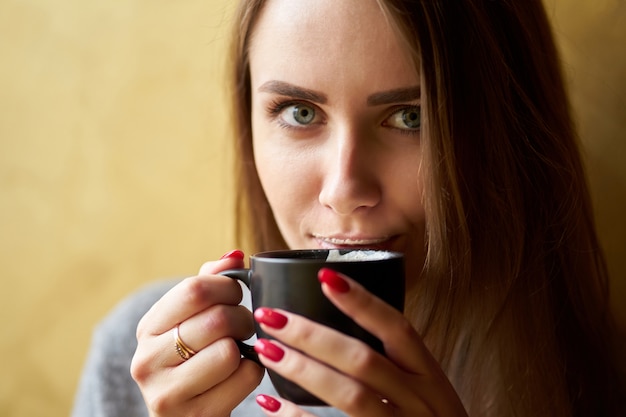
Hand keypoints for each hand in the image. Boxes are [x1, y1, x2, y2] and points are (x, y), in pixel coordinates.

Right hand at [130, 250, 263, 416]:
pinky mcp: (196, 416)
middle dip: (242, 318)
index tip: (235, 293)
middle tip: (243, 326)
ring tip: (237, 352)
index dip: (227, 286)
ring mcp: (167, 393)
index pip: (194, 290)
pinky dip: (252, 372)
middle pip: (217, 319)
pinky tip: (238, 376)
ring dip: (246, 348)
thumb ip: (208, 284)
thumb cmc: (194, 359)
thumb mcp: (190, 321)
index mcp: (147, 328)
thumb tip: (234, 256)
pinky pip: (245, 377)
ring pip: (229, 351)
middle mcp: (147, 360)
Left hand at [252, 268, 467, 416]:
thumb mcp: (426, 388)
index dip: (362, 302)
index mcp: (429, 375)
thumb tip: (342, 318)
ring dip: (303, 370)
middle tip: (271, 316)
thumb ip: (394, 361)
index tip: (325, 277)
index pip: (398, 329)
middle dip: (312, 335)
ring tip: (267, 349)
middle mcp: (419, 400)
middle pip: (363, 360)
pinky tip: (270, 402)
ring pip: (349, 395)